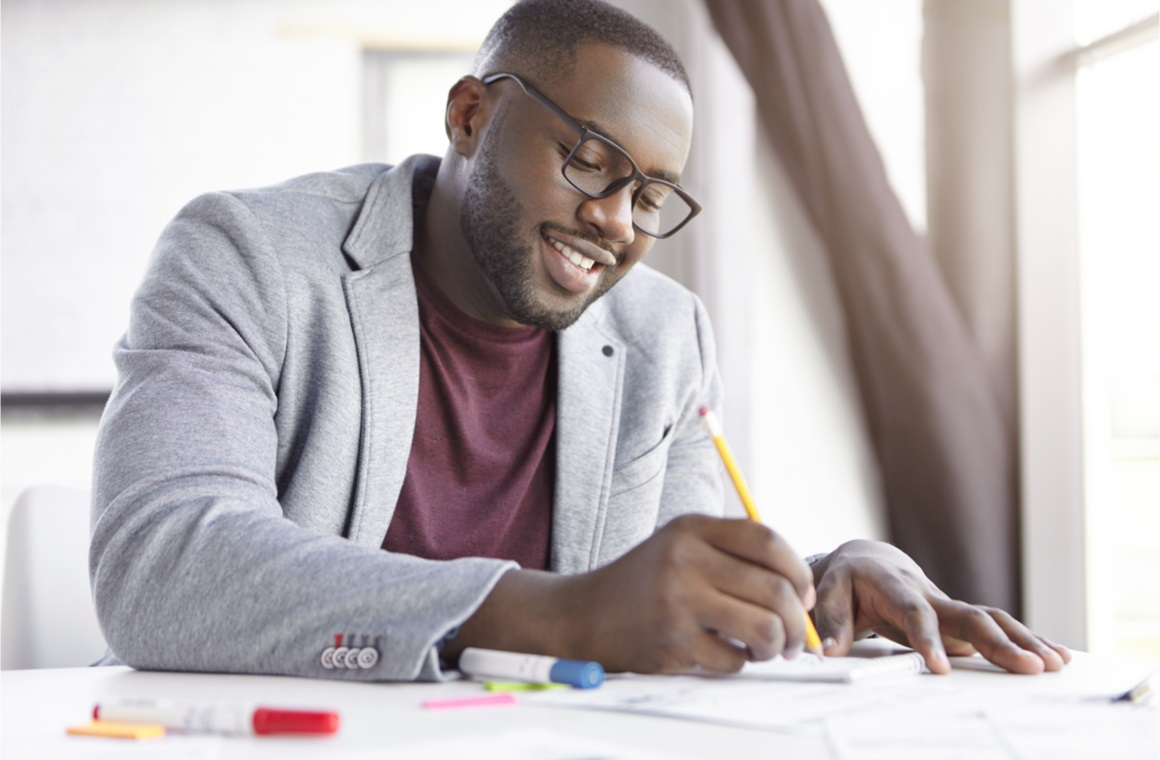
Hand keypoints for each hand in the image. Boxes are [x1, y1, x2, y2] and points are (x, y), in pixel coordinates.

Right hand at [445, 515, 816, 673]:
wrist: (586, 613)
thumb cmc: (647, 581)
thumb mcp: (682, 546)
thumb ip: (734, 553)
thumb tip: (801, 590)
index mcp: (691, 529)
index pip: (766, 540)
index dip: (797, 570)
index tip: (804, 593)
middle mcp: (684, 560)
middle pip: (774, 588)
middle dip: (797, 619)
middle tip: (795, 635)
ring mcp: (678, 601)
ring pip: (763, 627)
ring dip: (775, 644)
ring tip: (766, 647)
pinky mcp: (673, 641)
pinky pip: (734, 658)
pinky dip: (739, 662)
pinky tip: (724, 653)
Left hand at [810, 539, 1070, 673]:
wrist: (867, 560)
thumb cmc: (847, 579)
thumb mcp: (828, 593)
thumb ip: (831, 622)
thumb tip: (828, 652)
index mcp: (894, 587)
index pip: (915, 614)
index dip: (928, 640)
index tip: (941, 669)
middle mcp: (928, 593)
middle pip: (968, 616)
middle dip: (1000, 643)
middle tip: (1029, 668)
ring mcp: (948, 605)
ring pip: (990, 619)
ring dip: (1023, 641)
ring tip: (1055, 664)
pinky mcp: (958, 617)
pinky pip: (995, 628)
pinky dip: (1024, 640)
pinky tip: (1054, 656)